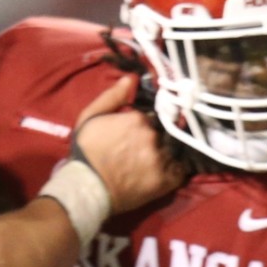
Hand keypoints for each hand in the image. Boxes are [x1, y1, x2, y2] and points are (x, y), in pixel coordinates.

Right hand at [72, 76, 185, 211]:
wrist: (86, 188)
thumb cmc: (86, 151)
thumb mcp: (91, 116)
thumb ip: (113, 96)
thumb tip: (131, 79)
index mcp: (139, 119)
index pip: (155, 116)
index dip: (151, 123)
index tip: (143, 132)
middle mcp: (153, 137)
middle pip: (166, 133)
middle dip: (160, 138)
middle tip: (147, 149)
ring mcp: (161, 159)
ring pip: (175, 151)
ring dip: (170, 154)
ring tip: (158, 161)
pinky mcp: (166, 180)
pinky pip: (181, 172)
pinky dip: (176, 171)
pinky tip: (168, 173)